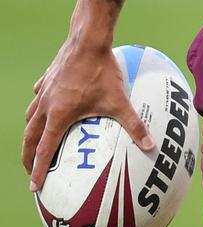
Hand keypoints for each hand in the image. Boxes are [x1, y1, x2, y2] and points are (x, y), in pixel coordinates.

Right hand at [23, 37, 154, 190]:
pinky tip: (47, 104)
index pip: (44, 150)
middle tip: (30, 169)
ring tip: (34, 141)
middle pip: (30, 137)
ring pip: (31, 116)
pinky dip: (39, 105)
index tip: (34, 187)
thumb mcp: (119, 100)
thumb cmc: (102, 70)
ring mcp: (44, 90)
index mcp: (58, 115)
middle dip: (28, 156)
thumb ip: (134, 125)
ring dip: (31, 131)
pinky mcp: (48, 77)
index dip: (37, 170)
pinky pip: (39, 95)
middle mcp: (46, 105)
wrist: (88, 39)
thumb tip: (151, 145)